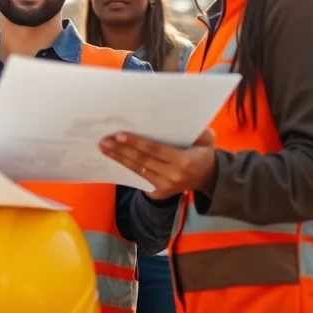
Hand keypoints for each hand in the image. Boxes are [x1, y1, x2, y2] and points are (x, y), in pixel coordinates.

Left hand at [99, 128, 216, 200]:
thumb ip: (198, 131)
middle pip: (141, 161)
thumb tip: (181, 119)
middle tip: (104, 140)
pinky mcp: (158, 193)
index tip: (119, 135)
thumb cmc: (203, 153)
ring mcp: (164, 187)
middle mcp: (172, 176)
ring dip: (118, 158)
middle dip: (121, 150)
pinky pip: (139, 178)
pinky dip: (125, 167)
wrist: (208, 179)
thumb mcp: (207, 140)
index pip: (155, 150)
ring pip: (137, 170)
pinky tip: (114, 158)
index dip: (136, 143)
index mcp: (183, 161)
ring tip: (104, 148)